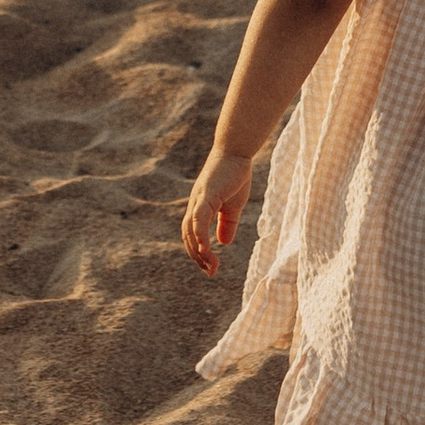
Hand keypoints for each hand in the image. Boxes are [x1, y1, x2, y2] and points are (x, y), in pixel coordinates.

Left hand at [181, 147, 254, 274]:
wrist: (236, 153)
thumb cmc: (234, 176)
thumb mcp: (233, 206)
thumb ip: (227, 224)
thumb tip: (223, 243)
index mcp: (199, 209)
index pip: (192, 236)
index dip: (199, 254)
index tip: (211, 269)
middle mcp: (194, 206)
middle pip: (188, 237)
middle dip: (198, 257)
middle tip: (211, 272)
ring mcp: (198, 200)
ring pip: (190, 231)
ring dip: (198, 250)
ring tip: (210, 265)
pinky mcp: (205, 195)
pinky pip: (198, 218)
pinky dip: (199, 235)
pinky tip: (206, 248)